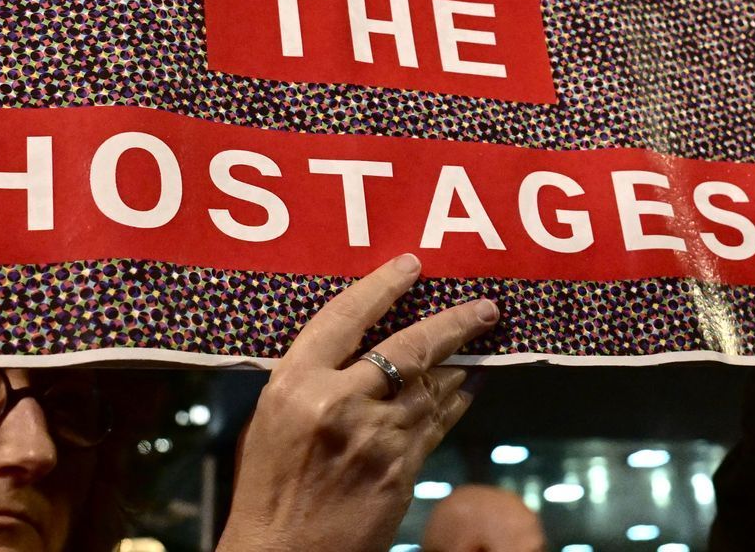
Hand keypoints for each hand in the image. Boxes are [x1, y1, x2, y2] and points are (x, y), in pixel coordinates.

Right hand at [217, 255, 499, 551]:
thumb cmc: (270, 489)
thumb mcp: (273, 421)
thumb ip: (310, 380)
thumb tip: (356, 344)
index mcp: (295, 385)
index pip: (345, 318)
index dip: (382, 287)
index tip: (411, 266)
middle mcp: (339, 403)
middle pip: (408, 346)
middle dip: (454, 323)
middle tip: (485, 307)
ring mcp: (376, 436)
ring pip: (433, 384)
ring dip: (462, 361)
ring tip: (484, 340)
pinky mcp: (403, 467)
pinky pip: (439, 421)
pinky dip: (459, 399)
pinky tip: (472, 384)